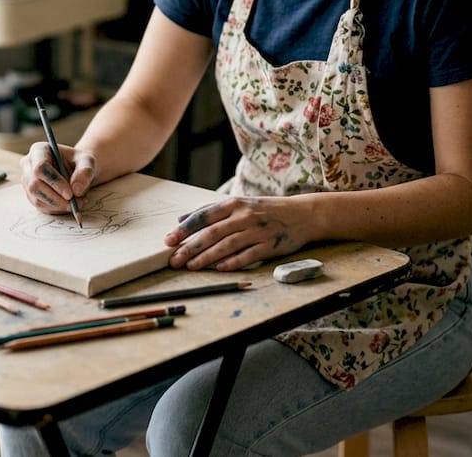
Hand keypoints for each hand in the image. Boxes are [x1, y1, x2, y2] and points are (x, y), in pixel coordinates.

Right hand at [20, 141, 95, 215]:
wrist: (77, 171)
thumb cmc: (80, 163)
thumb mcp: (88, 162)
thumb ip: (85, 172)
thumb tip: (76, 190)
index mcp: (39, 150)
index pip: (40, 167)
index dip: (54, 182)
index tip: (70, 194)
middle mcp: (28, 165)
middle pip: (35, 185)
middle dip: (56, 198)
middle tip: (75, 203)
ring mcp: (28, 182)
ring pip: (37, 199)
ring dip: (58, 206)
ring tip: (77, 203)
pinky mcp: (31, 195)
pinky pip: (41, 207)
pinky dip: (57, 210)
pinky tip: (70, 206)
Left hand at [163, 196, 305, 270]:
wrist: (303, 214)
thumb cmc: (265, 210)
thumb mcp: (238, 204)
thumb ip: (210, 211)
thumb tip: (181, 219)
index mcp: (234, 204)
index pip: (203, 216)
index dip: (184, 229)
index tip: (168, 240)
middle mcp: (245, 215)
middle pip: (212, 233)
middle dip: (190, 247)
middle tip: (174, 259)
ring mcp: (258, 230)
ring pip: (227, 245)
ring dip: (206, 257)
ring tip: (190, 266)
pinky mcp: (270, 245)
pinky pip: (248, 255)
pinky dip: (232, 262)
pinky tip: (218, 269)